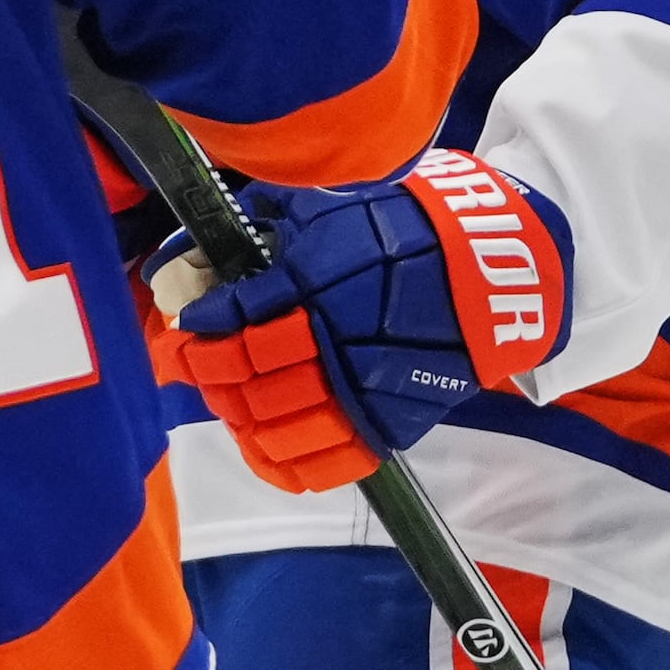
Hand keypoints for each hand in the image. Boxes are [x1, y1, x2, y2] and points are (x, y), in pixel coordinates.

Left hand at [149, 151, 576, 492]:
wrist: (482, 268)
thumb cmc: (399, 229)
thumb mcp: (329, 205)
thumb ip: (272, 219)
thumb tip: (220, 230)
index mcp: (310, 279)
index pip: (234, 316)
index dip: (201, 328)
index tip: (188, 331)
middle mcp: (329, 336)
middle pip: (247, 372)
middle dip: (211, 373)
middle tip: (197, 369)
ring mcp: (358, 385)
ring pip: (276, 421)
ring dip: (239, 416)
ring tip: (228, 403)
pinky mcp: (386, 421)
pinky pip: (324, 461)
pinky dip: (284, 463)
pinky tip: (261, 449)